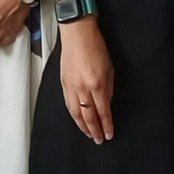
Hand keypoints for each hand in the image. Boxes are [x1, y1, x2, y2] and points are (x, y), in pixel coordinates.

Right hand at [57, 19, 114, 143]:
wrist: (77, 34)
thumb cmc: (96, 47)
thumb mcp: (110, 69)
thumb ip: (109, 89)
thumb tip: (106, 105)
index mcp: (97, 84)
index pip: (103, 112)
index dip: (106, 125)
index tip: (109, 134)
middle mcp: (83, 88)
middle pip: (88, 116)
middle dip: (94, 130)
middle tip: (99, 140)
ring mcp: (71, 86)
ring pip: (75, 113)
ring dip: (82, 126)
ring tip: (88, 134)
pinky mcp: (63, 83)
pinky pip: (68, 104)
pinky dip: (73, 115)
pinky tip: (77, 120)